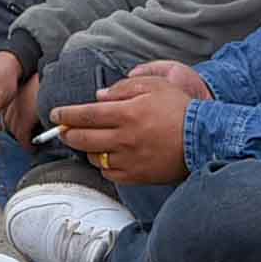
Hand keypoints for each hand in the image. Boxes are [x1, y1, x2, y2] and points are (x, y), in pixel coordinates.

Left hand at [52, 65, 202, 186]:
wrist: (204, 139)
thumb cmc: (180, 109)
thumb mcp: (155, 85)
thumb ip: (124, 87)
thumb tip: (99, 96)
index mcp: (127, 113)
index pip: (85, 115)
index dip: (66, 115)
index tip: (56, 114)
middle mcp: (125, 138)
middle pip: (82, 139)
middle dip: (67, 133)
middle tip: (64, 129)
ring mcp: (130, 160)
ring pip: (94, 158)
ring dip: (87, 149)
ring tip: (91, 141)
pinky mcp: (137, 176)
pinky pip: (110, 174)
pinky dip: (104, 166)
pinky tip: (109, 156)